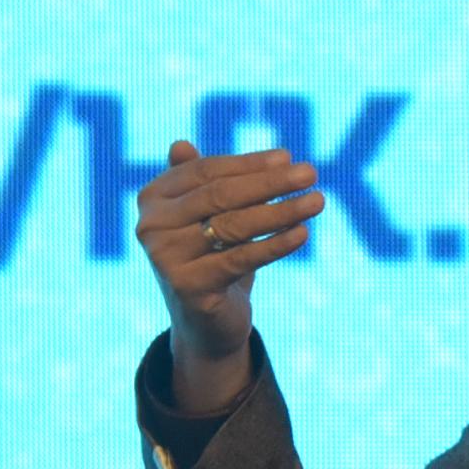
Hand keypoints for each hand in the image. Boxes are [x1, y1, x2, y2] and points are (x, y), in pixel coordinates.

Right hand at [136, 141, 320, 418]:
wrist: (206, 324)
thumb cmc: (211, 258)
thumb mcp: (205, 217)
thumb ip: (197, 182)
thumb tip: (180, 143)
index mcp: (152, 198)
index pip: (208, 171)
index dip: (249, 164)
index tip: (288, 157)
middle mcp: (150, 225)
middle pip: (221, 195)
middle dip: (271, 182)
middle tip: (311, 172)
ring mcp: (165, 257)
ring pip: (235, 226)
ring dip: (282, 210)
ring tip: (317, 201)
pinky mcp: (187, 287)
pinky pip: (241, 259)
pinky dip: (275, 244)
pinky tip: (303, 233)